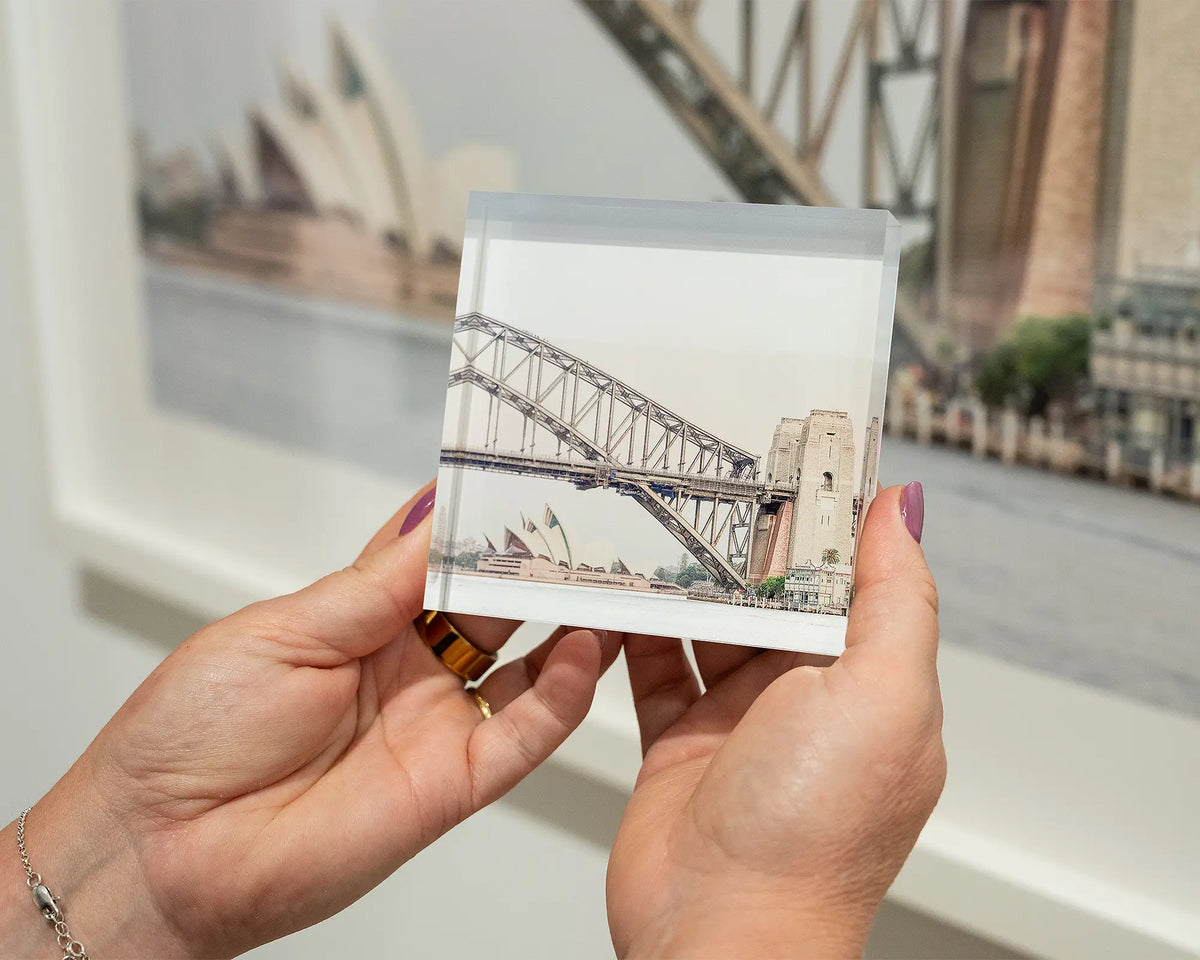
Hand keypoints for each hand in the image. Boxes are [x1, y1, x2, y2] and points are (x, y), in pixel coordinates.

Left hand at [3, 483, 618, 958]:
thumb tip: (436, 511)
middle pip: (497, 608)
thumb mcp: (286, 631)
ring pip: (528, 668)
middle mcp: (411, 669)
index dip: (483, 521)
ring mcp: (436, 724)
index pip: (443, 559)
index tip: (524, 478)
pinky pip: (523, 736)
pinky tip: (582, 649)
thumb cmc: (194, 731)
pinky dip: (562, 695)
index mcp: (365, 621)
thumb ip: (378, 582)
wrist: (159, 849)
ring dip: (570, 624)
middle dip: (541, 566)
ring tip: (606, 578)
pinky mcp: (452, 782)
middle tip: (588, 523)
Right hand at [607, 483, 944, 958]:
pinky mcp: (679, 742)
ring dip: (683, 581)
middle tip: (704, 473)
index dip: (823, 518)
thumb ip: (895, 598)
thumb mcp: (880, 697)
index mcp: (868, 685)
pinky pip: (652, 667)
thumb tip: (903, 507)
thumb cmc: (813, 834)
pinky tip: (614, 590)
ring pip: (707, 625)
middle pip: (771, 597)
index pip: (849, 579)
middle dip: (741, 541)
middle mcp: (805, 701)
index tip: (793, 455)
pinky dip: (633, 630)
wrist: (720, 935)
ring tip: (651, 518)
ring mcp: (738, 722)